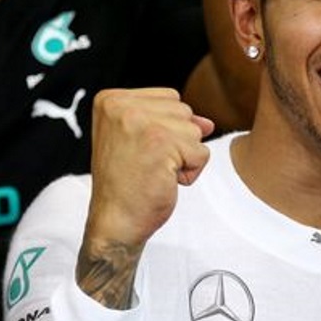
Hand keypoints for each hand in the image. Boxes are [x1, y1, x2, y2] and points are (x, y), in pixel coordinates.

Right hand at [87, 87, 213, 246]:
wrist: (115, 221)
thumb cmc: (128, 182)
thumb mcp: (145, 141)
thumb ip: (174, 122)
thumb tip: (208, 123)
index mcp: (111, 100)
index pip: (170, 98)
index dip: (166, 128)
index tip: (139, 149)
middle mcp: (122, 106)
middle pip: (184, 112)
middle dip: (177, 141)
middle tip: (146, 163)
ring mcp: (141, 123)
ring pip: (195, 131)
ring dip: (184, 156)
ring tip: (154, 171)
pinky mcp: (161, 144)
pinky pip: (202, 152)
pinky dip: (190, 172)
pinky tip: (164, 180)